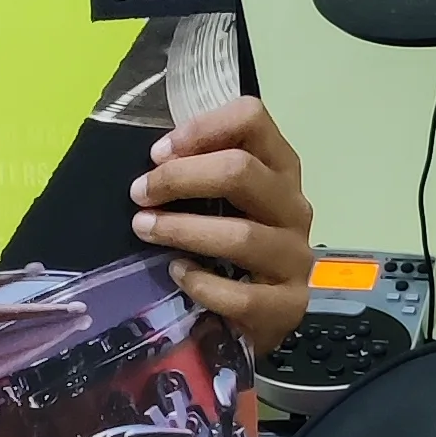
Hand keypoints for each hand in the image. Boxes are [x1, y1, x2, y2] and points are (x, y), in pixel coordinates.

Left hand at [132, 94, 313, 358]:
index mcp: (278, 169)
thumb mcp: (220, 201)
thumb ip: (198, 173)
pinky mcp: (289, 305)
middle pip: (242, 171)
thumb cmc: (229, 248)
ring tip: (144, 229)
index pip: (252, 119)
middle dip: (180, 178)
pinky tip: (178, 274)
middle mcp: (293, 206)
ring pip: (242, 235)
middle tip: (140, 193)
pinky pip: (242, 296)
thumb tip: (153, 161)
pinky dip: (203, 284)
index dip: (201, 128)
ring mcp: (295, 257)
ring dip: (183, 230)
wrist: (257, 317)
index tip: (157, 154)